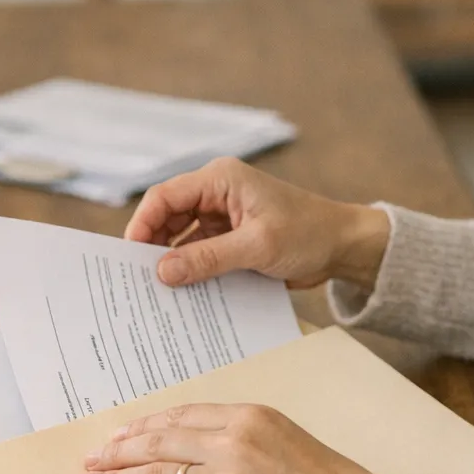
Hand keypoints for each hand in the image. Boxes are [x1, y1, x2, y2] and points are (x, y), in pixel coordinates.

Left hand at [78, 403, 389, 473]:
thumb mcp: (283, 437)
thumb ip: (240, 436)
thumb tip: (194, 447)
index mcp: (247, 417)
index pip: (180, 416)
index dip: (143, 427)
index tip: (119, 435)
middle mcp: (233, 444)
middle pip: (159, 443)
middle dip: (118, 452)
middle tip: (91, 459)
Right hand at [125, 157, 388, 290]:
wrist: (344, 247)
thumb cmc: (308, 234)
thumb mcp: (257, 247)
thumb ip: (208, 258)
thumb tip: (163, 272)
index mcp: (220, 180)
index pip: (165, 197)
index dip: (142, 225)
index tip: (129, 257)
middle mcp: (216, 194)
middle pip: (167, 218)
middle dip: (153, 247)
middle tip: (138, 281)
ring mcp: (222, 217)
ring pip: (181, 238)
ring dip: (173, 262)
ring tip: (157, 292)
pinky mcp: (230, 239)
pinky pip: (200, 253)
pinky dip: (192, 271)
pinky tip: (183, 294)